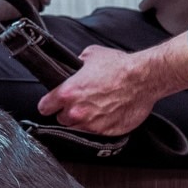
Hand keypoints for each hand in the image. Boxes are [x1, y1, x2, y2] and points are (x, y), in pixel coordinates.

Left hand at [39, 44, 158, 135]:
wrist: (144, 78)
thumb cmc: (120, 67)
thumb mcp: (91, 55)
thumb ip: (76, 64)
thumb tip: (73, 65)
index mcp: (67, 93)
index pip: (44, 107)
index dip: (49, 104)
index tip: (52, 104)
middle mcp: (76, 111)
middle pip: (62, 119)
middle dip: (68, 112)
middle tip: (81, 102)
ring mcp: (91, 124)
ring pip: (77, 128)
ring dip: (83, 120)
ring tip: (96, 108)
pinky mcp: (105, 132)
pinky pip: (95, 132)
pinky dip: (99, 125)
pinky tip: (107, 113)